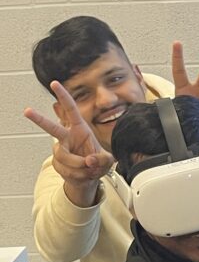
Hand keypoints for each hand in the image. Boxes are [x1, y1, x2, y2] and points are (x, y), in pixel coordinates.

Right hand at [24, 82, 113, 206]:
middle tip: (27, 111)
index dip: (63, 96)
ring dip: (79, 166)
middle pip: (51, 127)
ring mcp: (60, 150)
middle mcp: (67, 137)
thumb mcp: (107, 160)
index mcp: (80, 129)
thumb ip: (102, 159)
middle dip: (38, 119)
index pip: (71, 110)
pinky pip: (65, 169)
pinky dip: (78, 175)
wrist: (89, 178)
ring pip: (63, 156)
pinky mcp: (57, 162)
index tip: (54, 83)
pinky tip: (82, 175)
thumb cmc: (98, 163)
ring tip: (88, 169)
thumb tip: (89, 160)